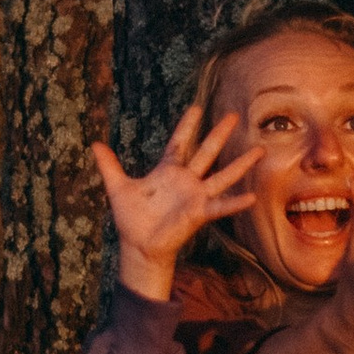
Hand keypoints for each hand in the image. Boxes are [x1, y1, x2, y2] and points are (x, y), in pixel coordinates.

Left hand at [90, 104, 256, 297]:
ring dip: (240, 163)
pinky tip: (251, 196)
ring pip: (222, 175)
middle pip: (206, 151)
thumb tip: (94, 143)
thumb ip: (109, 166)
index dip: (187, 125)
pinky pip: (220, 206)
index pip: (179, 142)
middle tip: (233, 114)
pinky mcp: (199, 213)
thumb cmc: (131, 218)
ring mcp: (195, 196)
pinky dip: (235, 202)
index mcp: (167, 170)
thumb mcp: (118, 188)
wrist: (139, 245)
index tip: (196, 107)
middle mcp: (186, 180)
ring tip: (259, 150)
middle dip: (219, 133)